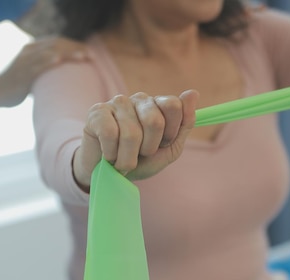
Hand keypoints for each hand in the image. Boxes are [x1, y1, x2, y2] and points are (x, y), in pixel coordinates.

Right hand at [0, 37, 87, 106]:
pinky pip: (35, 65)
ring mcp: (24, 61)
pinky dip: (47, 61)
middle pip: (56, 44)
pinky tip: (58, 59)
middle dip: (75, 48)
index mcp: (31, 49)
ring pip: (48, 52)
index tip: (88, 53)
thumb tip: (60, 82)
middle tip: (91, 55)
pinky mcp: (20, 73)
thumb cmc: (12, 88)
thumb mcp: (30, 77)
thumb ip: (43, 74)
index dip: (73, 46)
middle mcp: (28, 51)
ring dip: (67, 53)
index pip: (56, 42)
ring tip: (83, 56)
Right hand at [72, 90, 198, 189]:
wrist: (108, 175)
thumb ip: (184, 124)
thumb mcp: (168, 149)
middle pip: (154, 121)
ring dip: (128, 158)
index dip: (169, 133)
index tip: (161, 145)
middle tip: (140, 155)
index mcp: (157, 105)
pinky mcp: (97, 113)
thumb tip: (192, 93)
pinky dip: (111, 153)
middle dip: (148, 148)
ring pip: (131, 133)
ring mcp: (116, 103)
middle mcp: (138, 99)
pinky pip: (110, 133)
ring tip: (122, 160)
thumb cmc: (140, 161)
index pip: (174, 106)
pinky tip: (108, 155)